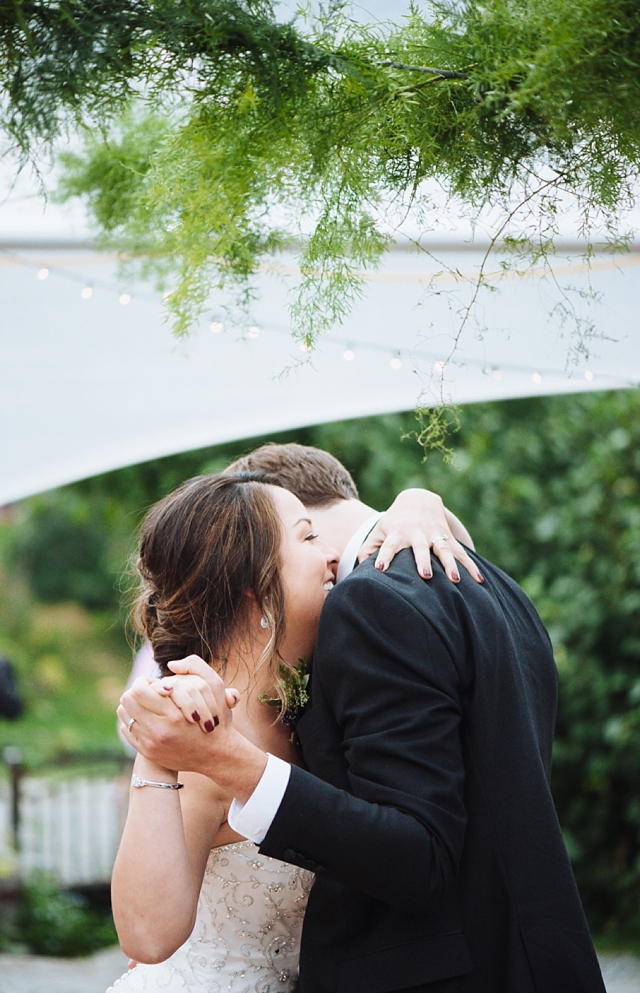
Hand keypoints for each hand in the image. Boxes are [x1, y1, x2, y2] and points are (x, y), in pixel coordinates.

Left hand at [117, 657, 266, 800]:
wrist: (216, 755)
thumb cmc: (218, 719)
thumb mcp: (215, 688)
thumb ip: (195, 667)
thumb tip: (171, 663)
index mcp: (174, 715)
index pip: (138, 691)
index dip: (143, 682)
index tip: (153, 683)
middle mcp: (159, 731)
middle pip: (127, 701)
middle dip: (136, 692)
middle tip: (148, 692)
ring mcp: (151, 744)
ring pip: (125, 715)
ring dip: (133, 706)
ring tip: (147, 704)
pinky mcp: (147, 753)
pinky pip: (127, 731)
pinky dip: (134, 722)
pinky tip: (147, 719)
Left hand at [359, 489, 482, 583]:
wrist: (419, 500)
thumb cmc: (394, 522)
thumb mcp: (379, 531)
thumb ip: (368, 548)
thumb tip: (360, 568)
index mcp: (397, 534)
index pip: (389, 546)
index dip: (384, 556)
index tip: (380, 568)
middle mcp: (417, 534)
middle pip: (420, 548)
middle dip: (423, 561)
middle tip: (425, 575)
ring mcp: (434, 536)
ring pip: (444, 550)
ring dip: (450, 565)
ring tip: (455, 580)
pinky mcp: (448, 539)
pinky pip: (461, 554)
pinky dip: (470, 566)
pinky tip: (479, 580)